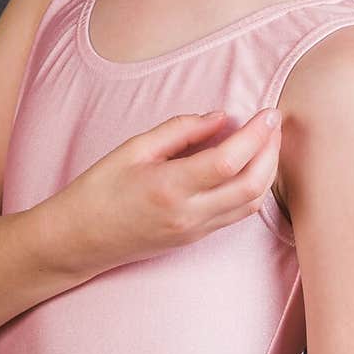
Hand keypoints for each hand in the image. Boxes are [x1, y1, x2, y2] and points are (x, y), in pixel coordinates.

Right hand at [55, 108, 282, 274]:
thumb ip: (180, 130)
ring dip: (267, 171)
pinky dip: (252, 188)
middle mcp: (188, 214)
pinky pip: (237, 214)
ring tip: (268, 142)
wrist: (79, 239)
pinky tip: (250, 166)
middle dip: (271, 152)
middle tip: (274, 123)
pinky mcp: (195, 238)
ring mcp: (194, 231)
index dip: (255, 135)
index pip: (229, 161)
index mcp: (169, 187)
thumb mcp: (133, 149)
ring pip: (251, 204)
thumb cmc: (99, 190)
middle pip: (251, 186)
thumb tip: (221, 118)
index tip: (267, 113)